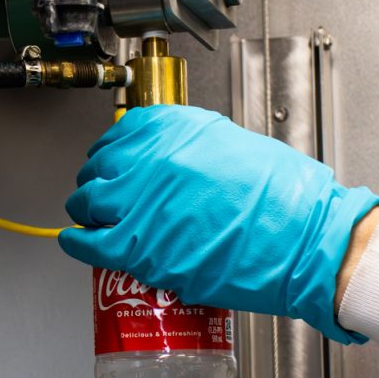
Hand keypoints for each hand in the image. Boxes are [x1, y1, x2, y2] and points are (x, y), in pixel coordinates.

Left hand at [59, 105, 378, 343]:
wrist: (303, 240)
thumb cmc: (286, 198)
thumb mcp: (236, 145)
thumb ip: (194, 146)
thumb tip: (171, 160)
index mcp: (174, 128)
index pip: (120, 133)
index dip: (113, 152)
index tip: (113, 161)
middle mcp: (150, 160)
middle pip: (100, 167)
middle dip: (98, 181)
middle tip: (103, 192)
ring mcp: (141, 204)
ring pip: (88, 202)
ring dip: (86, 209)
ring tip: (91, 216)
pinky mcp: (142, 249)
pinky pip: (88, 242)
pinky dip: (76, 241)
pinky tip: (75, 240)